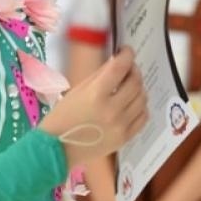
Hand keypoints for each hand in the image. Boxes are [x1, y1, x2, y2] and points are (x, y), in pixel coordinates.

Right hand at [39, 48, 148, 166]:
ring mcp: (121, 125)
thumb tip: (116, 62)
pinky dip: (141, 106)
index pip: (120, 67)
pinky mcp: (125, 138)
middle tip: (128, 68)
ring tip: (130, 85)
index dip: (127, 55)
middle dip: (133, 70)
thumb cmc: (62, 117)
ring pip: (142, 98)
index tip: (127, 51)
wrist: (58, 149)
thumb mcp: (77, 91)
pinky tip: (133, 103)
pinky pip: (143, 117)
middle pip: (135, 82)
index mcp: (95, 94)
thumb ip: (99, 76)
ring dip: (138, 87)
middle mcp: (112, 109)